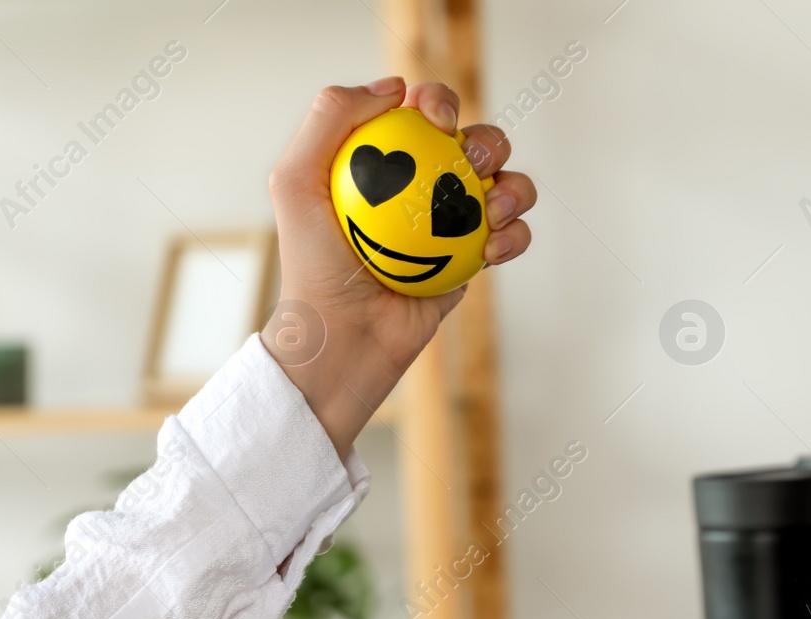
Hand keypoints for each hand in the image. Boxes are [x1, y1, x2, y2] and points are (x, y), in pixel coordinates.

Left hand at [263, 78, 536, 455]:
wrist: (343, 339)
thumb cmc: (313, 267)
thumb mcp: (296, 182)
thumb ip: (330, 119)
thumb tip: (394, 87)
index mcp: (385, 160)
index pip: (422, 112)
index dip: (439, 100)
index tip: (438, 120)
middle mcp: (422, 187)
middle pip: (475, 141)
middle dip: (489, 141)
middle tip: (472, 165)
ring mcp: (452, 224)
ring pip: (506, 184)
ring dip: (513, 187)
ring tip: (490, 212)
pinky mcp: (473, 262)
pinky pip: (512, 236)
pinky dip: (514, 235)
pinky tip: (492, 249)